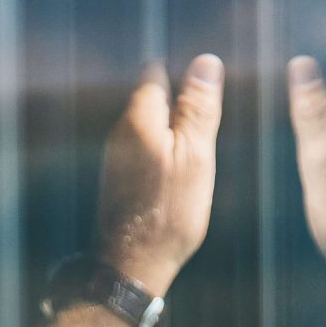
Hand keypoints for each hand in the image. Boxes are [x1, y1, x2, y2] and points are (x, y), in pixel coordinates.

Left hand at [98, 54, 224, 296]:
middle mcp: (121, 130)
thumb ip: (199, 109)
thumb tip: (206, 62)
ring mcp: (117, 155)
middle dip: (180, 105)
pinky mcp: (119, 178)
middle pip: (153, 99)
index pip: (157, 72)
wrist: (133, 264)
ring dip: (173, 133)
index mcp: (139, 117)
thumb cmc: (169, 212)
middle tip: (208, 129)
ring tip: (197, 155)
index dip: (183, 75)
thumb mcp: (196, 156)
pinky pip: (146, 151)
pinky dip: (164, 155)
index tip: (206, 94)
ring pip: (150, 127)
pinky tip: (179, 177)